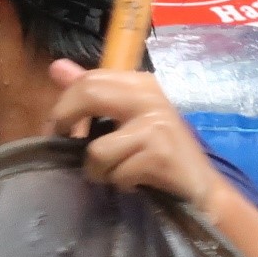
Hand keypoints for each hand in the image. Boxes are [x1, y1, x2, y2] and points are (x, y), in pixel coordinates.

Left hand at [47, 60, 240, 224]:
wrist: (201, 189)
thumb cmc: (160, 154)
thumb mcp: (126, 119)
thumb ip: (93, 93)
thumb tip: (57, 67)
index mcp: (140, 83)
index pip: (89, 79)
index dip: (63, 105)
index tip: (56, 130)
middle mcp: (149, 96)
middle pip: (88, 95)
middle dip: (66, 124)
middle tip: (66, 148)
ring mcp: (157, 124)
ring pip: (97, 149)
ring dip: (99, 171)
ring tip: (116, 173)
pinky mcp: (160, 154)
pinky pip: (116, 173)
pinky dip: (120, 184)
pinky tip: (136, 182)